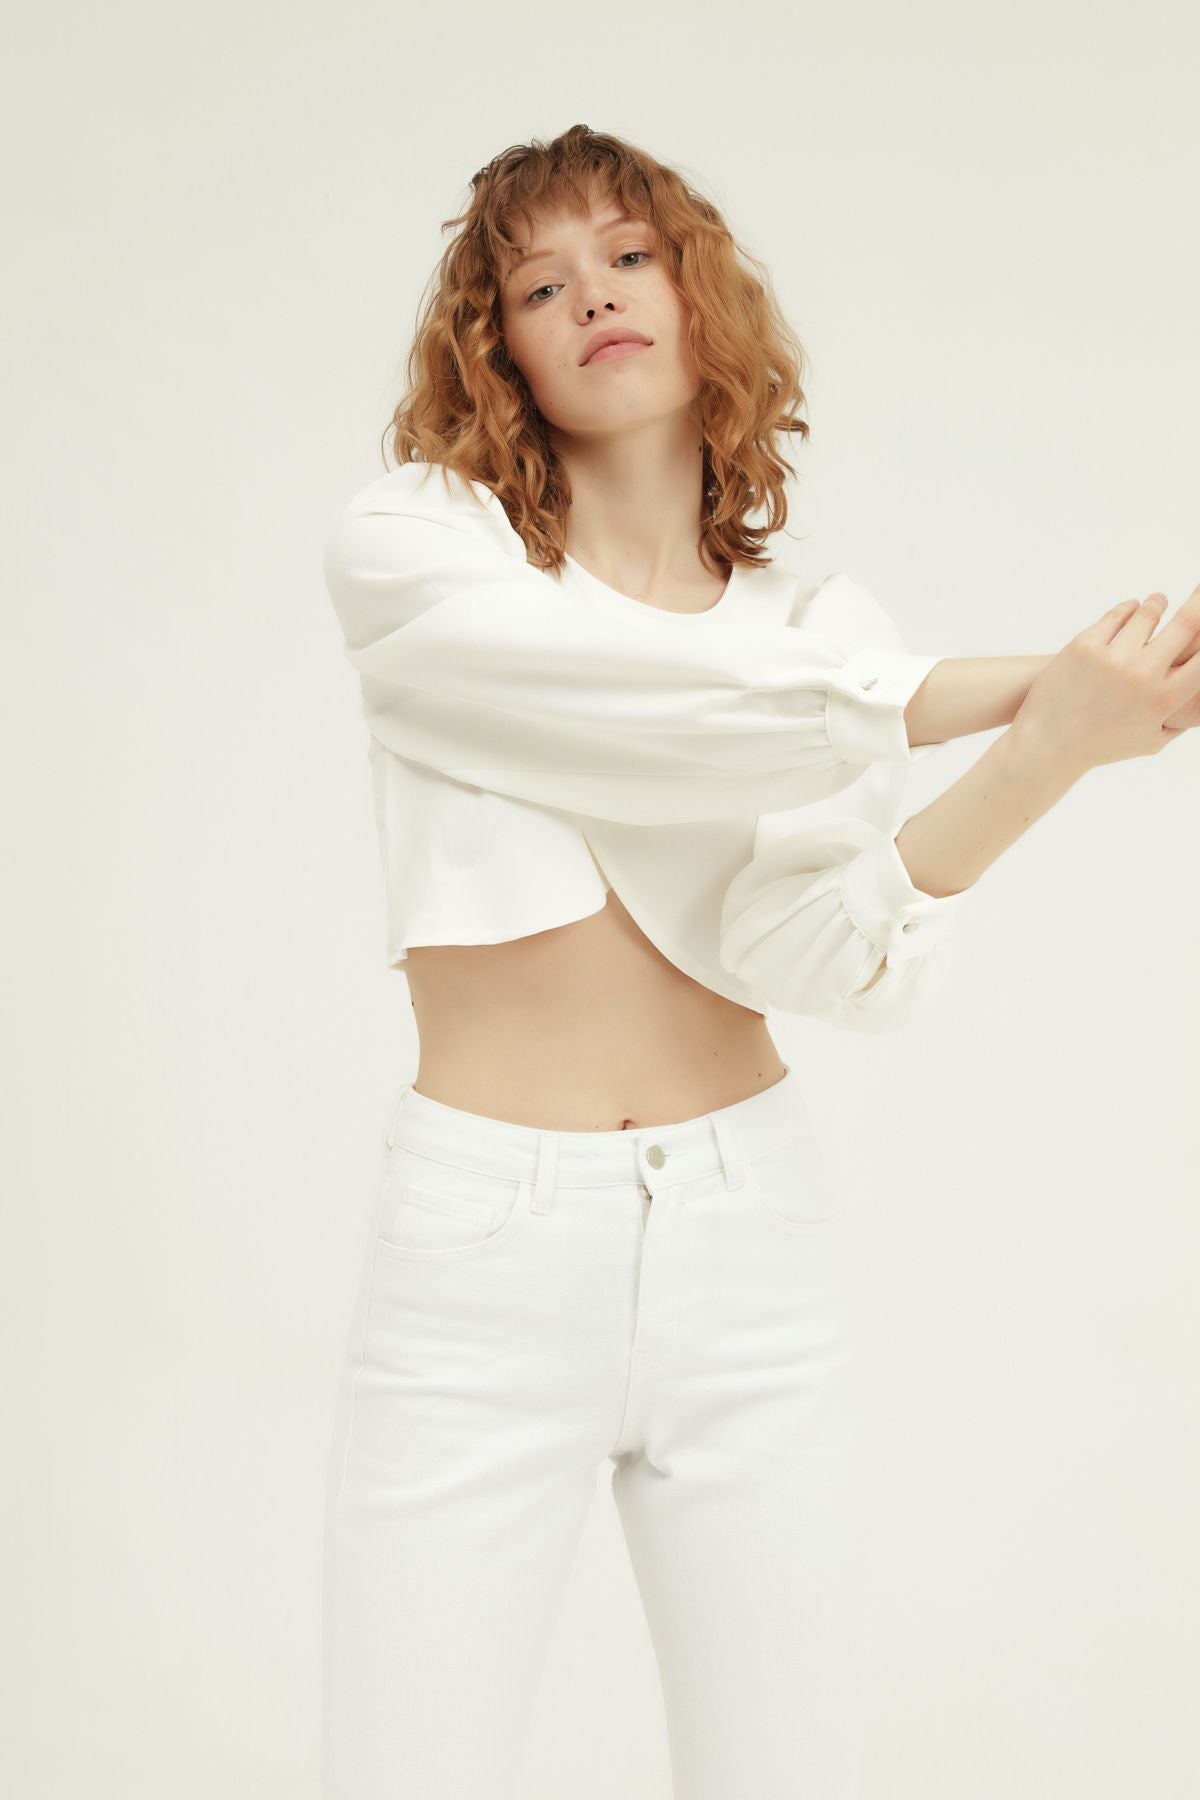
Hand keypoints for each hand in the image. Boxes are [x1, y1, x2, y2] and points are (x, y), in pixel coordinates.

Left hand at [1012, 586, 1199, 770]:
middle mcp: (1142, 676)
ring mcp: (1111, 658)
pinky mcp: (1084, 646)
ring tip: (1158, 601)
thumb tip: (1199, 690)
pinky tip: (1132, 608)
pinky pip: (1115, 615)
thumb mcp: (1151, 741)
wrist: (1048, 743)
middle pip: (1187, 622)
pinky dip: (1127, 608)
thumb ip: (1181, 716)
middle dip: (1198, 600)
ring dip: (1156, 603)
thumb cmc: (1103, 744)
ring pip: (1147, 613)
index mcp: (1164, 700)